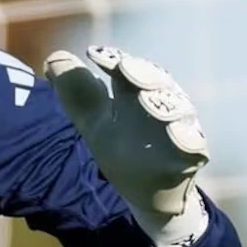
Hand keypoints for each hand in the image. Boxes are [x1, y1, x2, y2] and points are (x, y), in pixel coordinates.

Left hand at [43, 46, 207, 218]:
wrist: (145, 192)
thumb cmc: (121, 149)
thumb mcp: (92, 121)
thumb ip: (75, 92)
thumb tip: (53, 59)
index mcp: (136, 92)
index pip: (126, 68)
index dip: (112, 59)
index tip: (93, 54)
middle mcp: (161, 104)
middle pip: (157, 82)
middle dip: (142, 73)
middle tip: (123, 67)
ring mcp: (179, 128)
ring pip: (178, 109)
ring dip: (164, 103)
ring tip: (146, 99)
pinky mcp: (192, 154)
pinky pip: (193, 144)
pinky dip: (186, 138)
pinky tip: (176, 135)